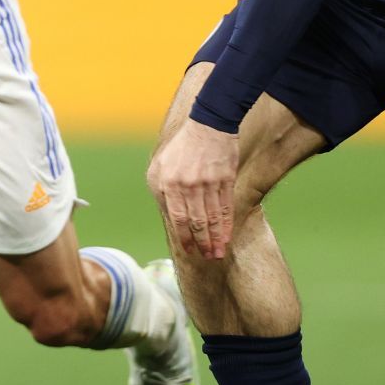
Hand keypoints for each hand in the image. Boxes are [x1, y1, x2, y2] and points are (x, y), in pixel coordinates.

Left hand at [146, 116, 240, 259]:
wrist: (208, 126)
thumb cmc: (180, 149)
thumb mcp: (159, 167)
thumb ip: (161, 193)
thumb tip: (169, 218)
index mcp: (169, 183)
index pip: (177, 217)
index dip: (183, 237)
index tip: (188, 251)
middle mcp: (189, 185)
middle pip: (197, 221)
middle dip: (202, 243)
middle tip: (206, 258)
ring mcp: (209, 182)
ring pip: (213, 218)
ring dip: (215, 239)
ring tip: (217, 254)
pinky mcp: (226, 180)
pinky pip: (225, 207)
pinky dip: (226, 225)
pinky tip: (226, 236)